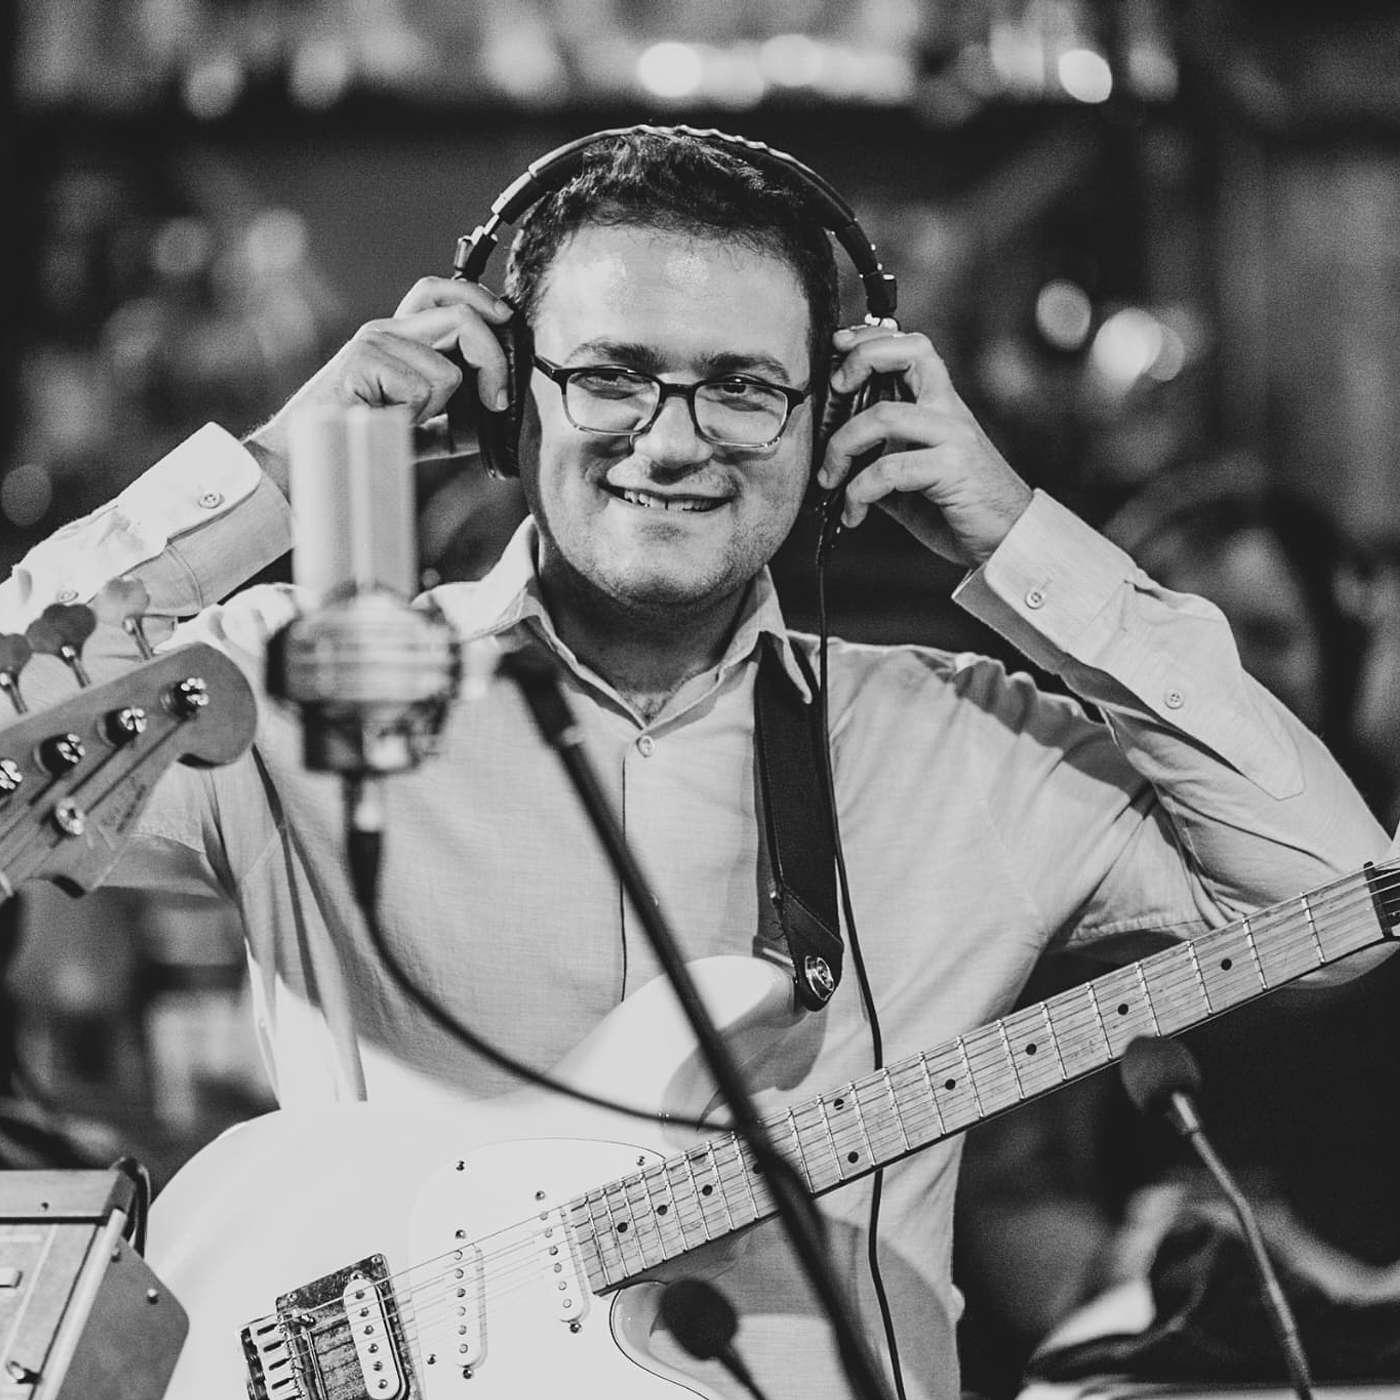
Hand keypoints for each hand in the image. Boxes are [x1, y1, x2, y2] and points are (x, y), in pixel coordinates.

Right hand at [243, 277, 514, 496]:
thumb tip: (495, 415)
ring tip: (404, 419)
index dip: (478, 297)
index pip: (439, 292)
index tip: (505, 320)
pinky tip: (388, 420)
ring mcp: (373, 342)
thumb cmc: (358, 440)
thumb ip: (454, 417)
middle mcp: (385, 330)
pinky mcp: (363, 360)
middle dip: (493, 358)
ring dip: (437, 407)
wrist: (305, 456)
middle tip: (496, 400)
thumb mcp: (419, 427)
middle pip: (459, 315)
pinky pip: (422, 389)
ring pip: (446, 370)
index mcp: (397, 337)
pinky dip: (415, 416)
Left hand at [816, 325, 1032, 567]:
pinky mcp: (953, 469)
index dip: (872, 340)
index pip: (911, 348)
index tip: (840, 348)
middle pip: (909, 354)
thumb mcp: (911, 478)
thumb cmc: (959, 508)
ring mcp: (954, 437)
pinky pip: (890, 468)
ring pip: (884, 416)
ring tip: (828, 479)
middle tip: (834, 391)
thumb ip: (879, 460)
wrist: (1007, 539)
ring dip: (842, 446)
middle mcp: (949, 412)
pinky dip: (859, 492)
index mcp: (941, 406)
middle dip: (861, 360)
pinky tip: (853, 512)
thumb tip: (833, 460)